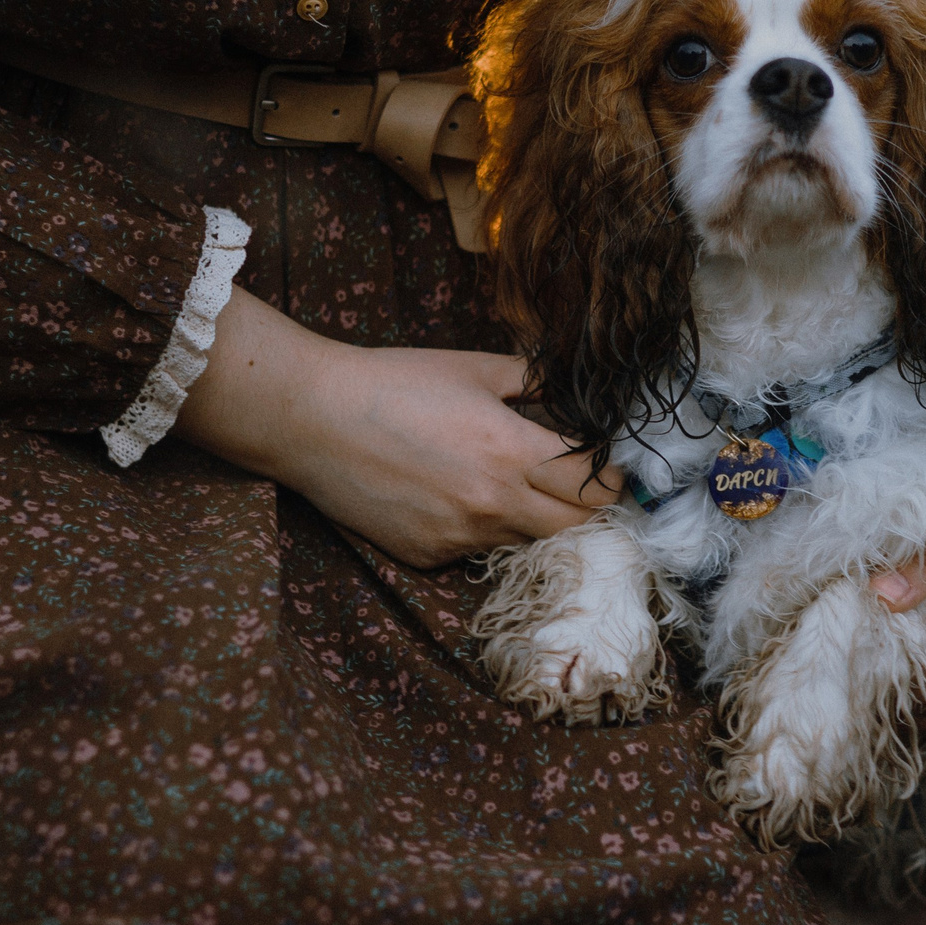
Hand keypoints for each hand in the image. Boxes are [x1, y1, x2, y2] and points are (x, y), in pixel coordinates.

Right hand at [171, 289, 617, 566]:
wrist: (312, 418)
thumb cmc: (393, 382)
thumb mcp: (474, 368)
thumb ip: (534, 382)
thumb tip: (577, 391)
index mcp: (512, 453)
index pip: (598, 489)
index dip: (614, 480)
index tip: (610, 466)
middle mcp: (492, 505)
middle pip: (576, 531)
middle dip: (585, 511)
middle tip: (575, 485)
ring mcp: (458, 537)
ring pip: (526, 544)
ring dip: (532, 521)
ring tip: (507, 484)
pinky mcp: (427, 556)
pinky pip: (476, 552)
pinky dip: (480, 529)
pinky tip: (452, 495)